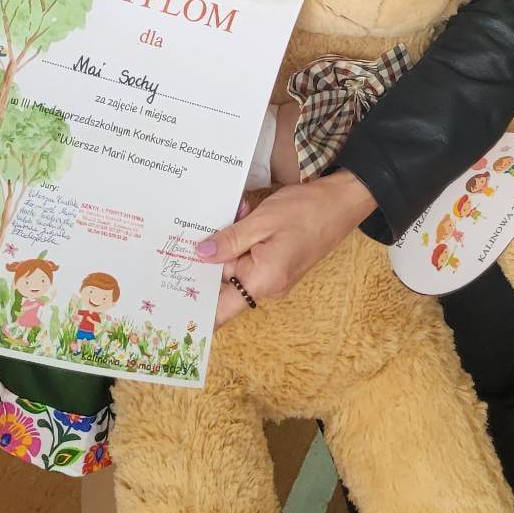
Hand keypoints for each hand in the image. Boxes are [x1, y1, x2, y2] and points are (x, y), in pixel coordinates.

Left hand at [196, 173, 375, 324]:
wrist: (343, 201)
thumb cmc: (306, 210)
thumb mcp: (262, 220)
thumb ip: (229, 240)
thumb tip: (199, 255)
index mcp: (263, 281)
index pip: (221, 309)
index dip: (196, 311)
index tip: (170, 309)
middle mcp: (268, 286)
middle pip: (224, 281)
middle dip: (213, 254)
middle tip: (201, 227)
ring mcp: (275, 277)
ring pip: (237, 265)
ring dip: (230, 241)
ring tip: (238, 212)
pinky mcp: (279, 264)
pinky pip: (250, 258)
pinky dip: (243, 240)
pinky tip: (244, 215)